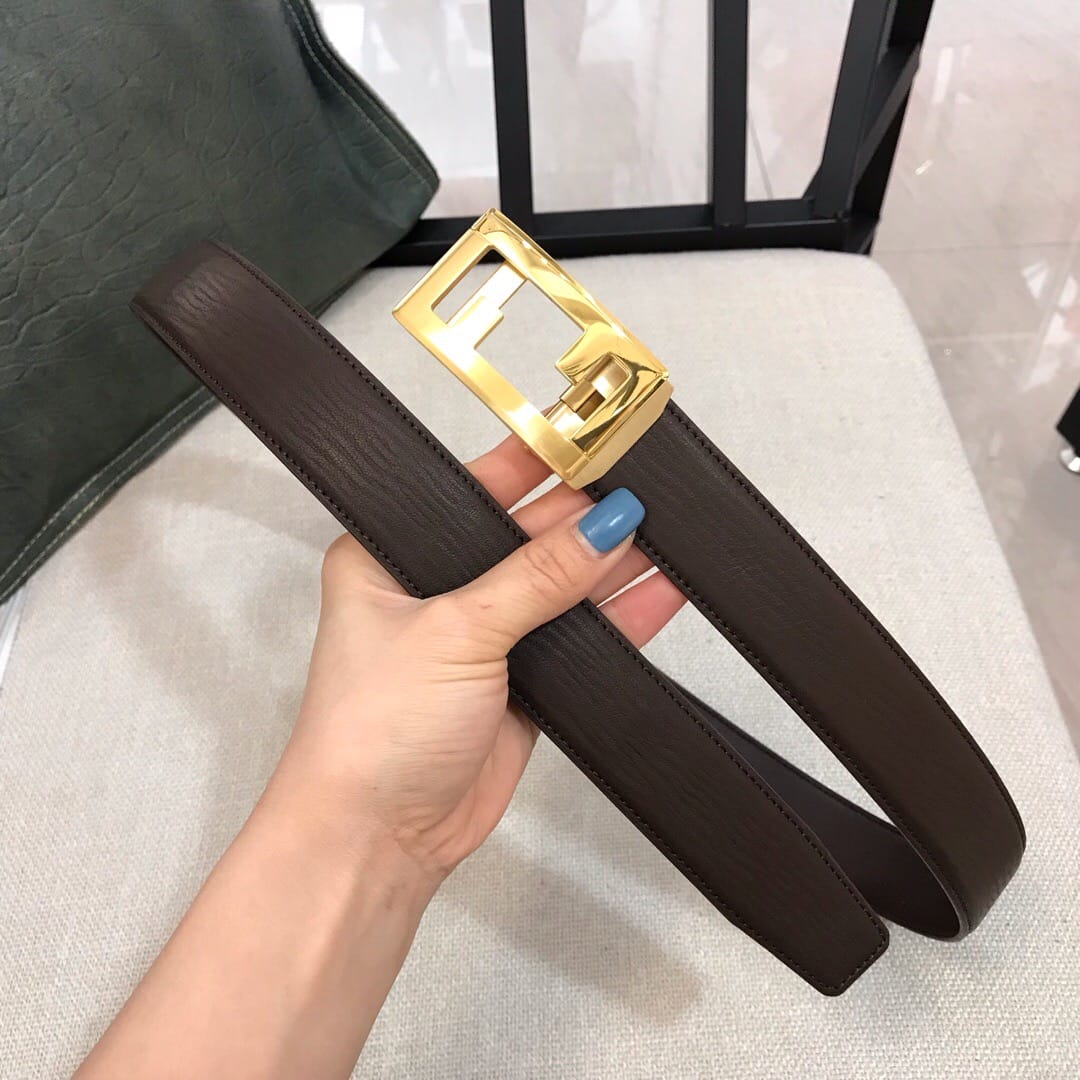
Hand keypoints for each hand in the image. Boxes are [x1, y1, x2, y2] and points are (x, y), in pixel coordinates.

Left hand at [270, 433, 685, 884]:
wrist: (378, 839)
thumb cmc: (372, 731)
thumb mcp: (457, 631)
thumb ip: (537, 578)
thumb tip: (601, 526)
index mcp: (391, 553)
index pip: (472, 490)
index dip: (532, 465)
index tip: (588, 442)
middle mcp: (437, 588)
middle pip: (524, 536)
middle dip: (582, 516)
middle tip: (641, 488)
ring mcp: (481, 636)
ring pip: (557, 587)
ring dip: (606, 565)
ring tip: (663, 534)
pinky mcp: (519, 681)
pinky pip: (577, 636)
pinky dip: (617, 618)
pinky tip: (656, 593)